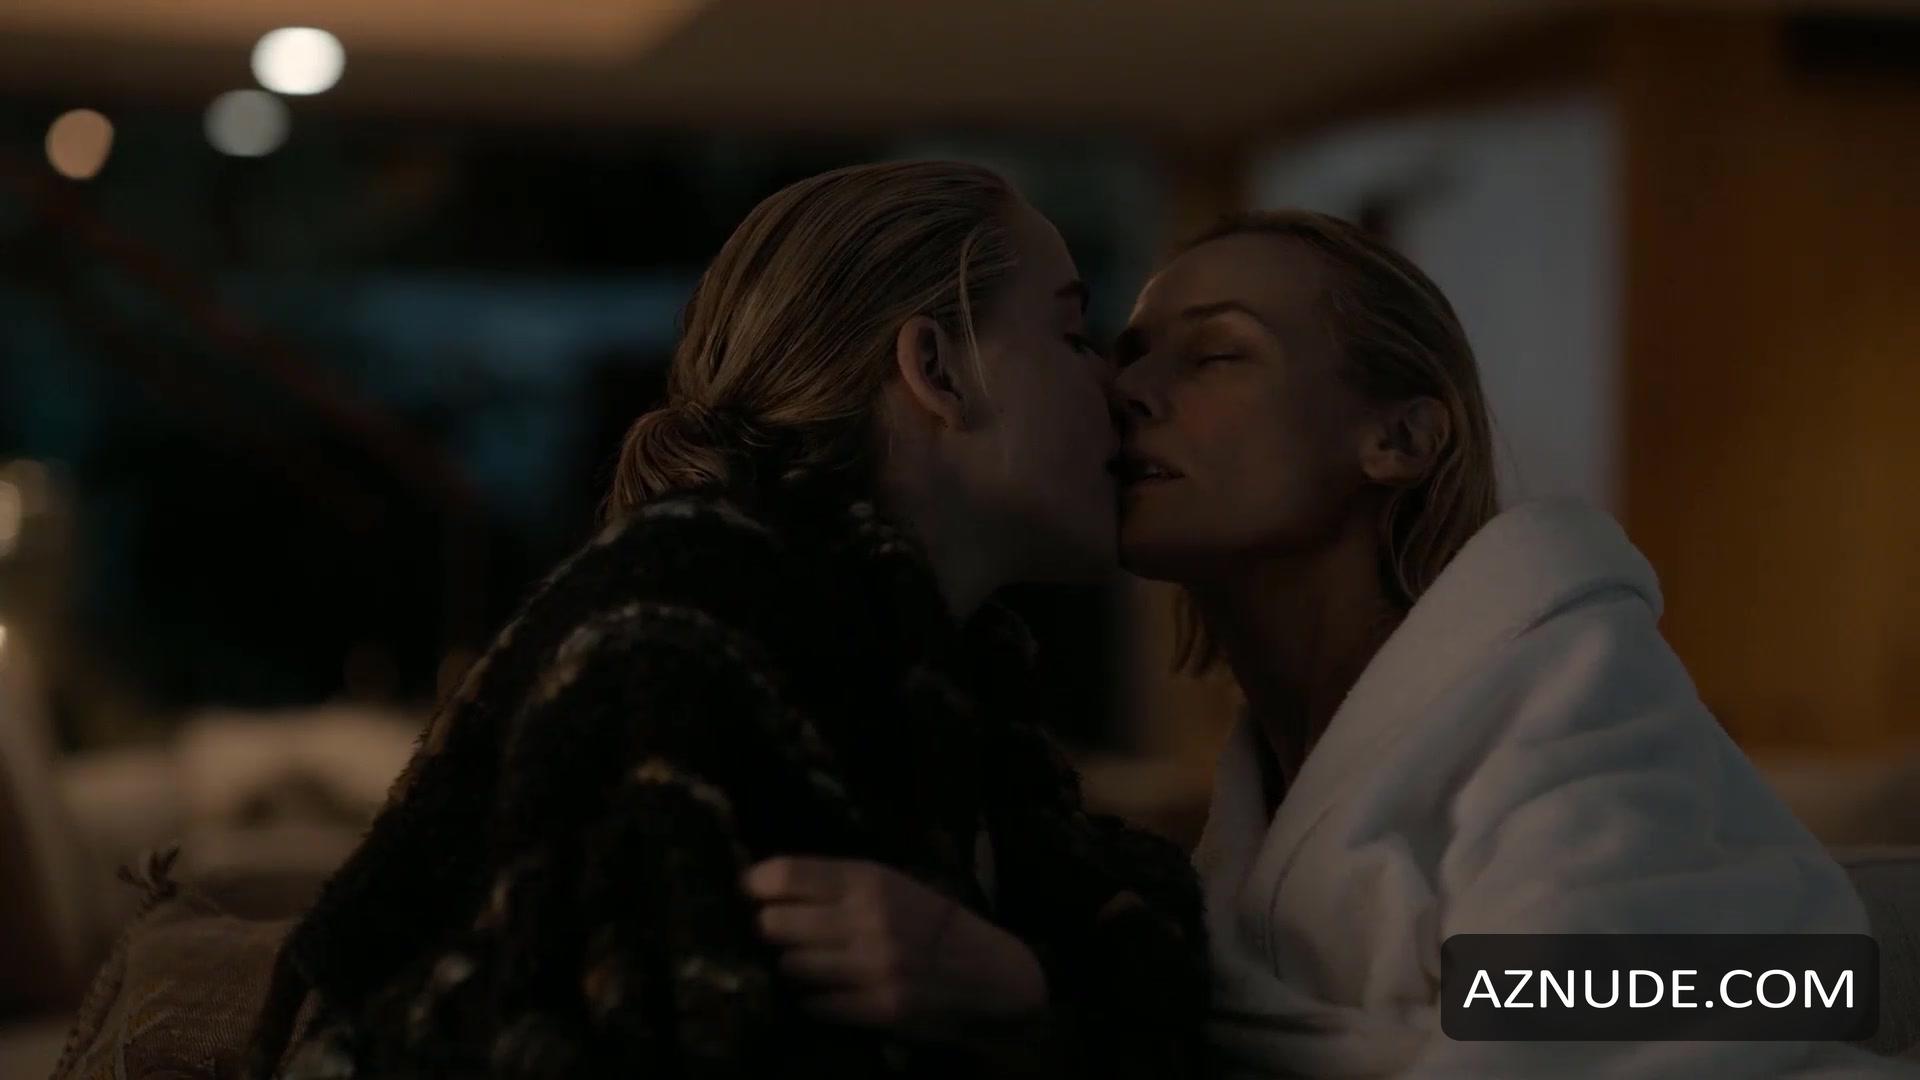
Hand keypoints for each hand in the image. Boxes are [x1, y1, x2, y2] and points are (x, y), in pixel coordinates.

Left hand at [742, 856, 1048, 1041]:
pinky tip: (830, 992)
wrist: (986, 972)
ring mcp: (872, 967)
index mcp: (869, 879)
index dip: (756, 883)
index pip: (786, 875)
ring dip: (794, 966)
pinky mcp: (877, 1008)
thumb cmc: (929, 921)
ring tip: (814, 962)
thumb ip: (835, 882)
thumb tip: (765, 884)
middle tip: (781, 932)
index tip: (749, 891)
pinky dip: (815, 1000)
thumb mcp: (891, 882)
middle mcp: (867, 920)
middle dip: (771, 929)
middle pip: (774, 923)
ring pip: (790, 966)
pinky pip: (815, 1004)